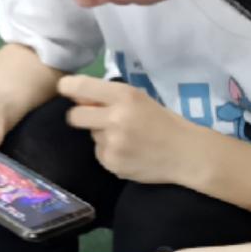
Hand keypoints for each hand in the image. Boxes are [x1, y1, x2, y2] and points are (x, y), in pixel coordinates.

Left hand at [59, 75, 210, 189]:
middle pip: (75, 116)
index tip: (64, 88)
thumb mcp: (140, 100)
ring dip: (102, 135)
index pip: (82, 87)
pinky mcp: (112, 163)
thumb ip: (110, 98)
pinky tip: (129, 152)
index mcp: (125, 96)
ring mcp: (112, 143)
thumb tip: (79, 97)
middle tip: (93, 118)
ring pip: (91, 136)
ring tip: (126, 138)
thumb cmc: (164, 122)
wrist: (185, 153)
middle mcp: (115, 118)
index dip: (68, 87)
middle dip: (80, 116)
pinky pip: (100, 153)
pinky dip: (110, 152)